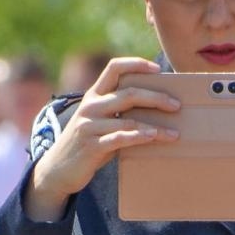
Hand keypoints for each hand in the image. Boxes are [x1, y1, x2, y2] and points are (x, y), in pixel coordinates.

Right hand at [26, 57, 178, 220]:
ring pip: (129, 119)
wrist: (57, 170)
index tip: (158, 70)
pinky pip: (120, 138)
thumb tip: (156, 108)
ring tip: (174, 133)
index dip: (136, 64)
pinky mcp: (91, 146)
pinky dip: (139, 137)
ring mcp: (89, 126)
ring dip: (156, 126)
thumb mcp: (98, 122)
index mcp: (93, 95)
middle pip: (129, 93)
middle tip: (177, 105)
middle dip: (156, 98)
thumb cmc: (87, 144)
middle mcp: (90, 107)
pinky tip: (153, 138)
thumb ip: (118, 112)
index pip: (114, 68)